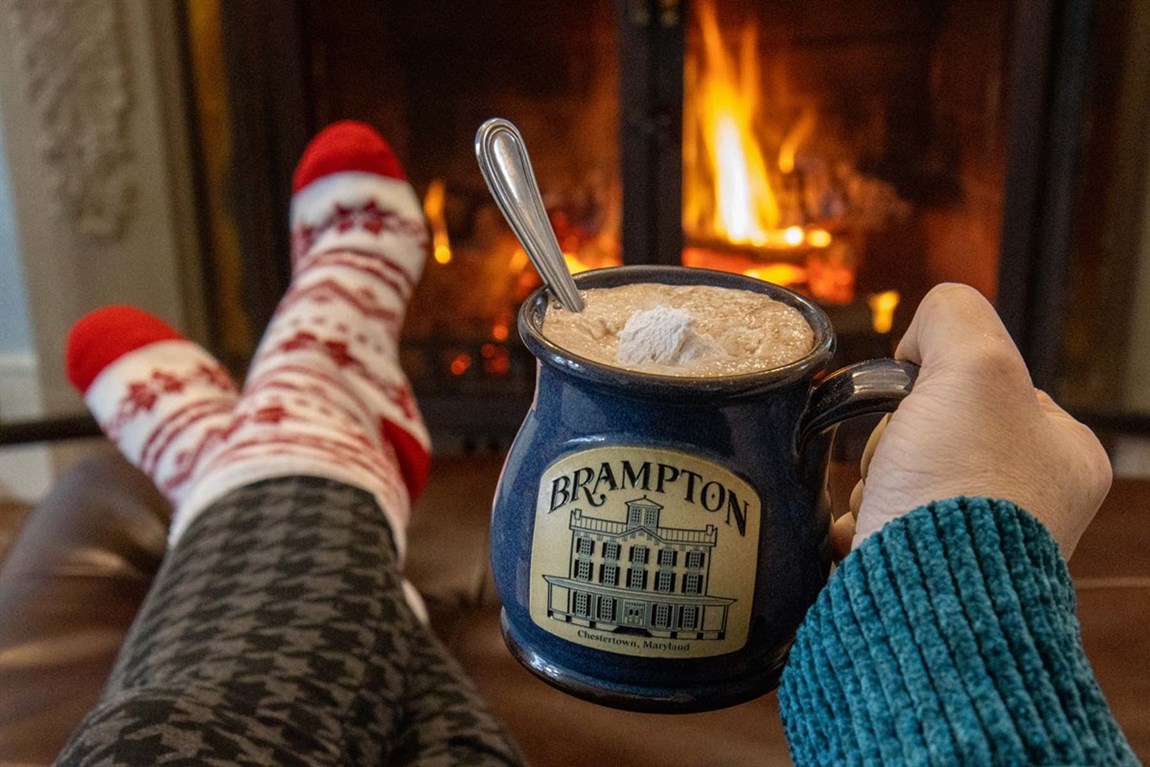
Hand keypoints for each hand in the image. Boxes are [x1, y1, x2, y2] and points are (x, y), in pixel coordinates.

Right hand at [830, 283, 1111, 559]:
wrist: (922, 598)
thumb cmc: (961, 488)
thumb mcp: (973, 364)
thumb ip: (953, 315)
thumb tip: (920, 339)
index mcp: (1064, 455)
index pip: (986, 383)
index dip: (939, 383)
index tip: (925, 408)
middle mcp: (1031, 501)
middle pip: (934, 429)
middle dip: (898, 441)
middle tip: (902, 464)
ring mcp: (977, 541)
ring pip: (900, 473)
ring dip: (875, 482)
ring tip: (884, 506)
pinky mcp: (929, 573)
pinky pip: (878, 522)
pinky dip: (859, 523)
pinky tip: (864, 532)